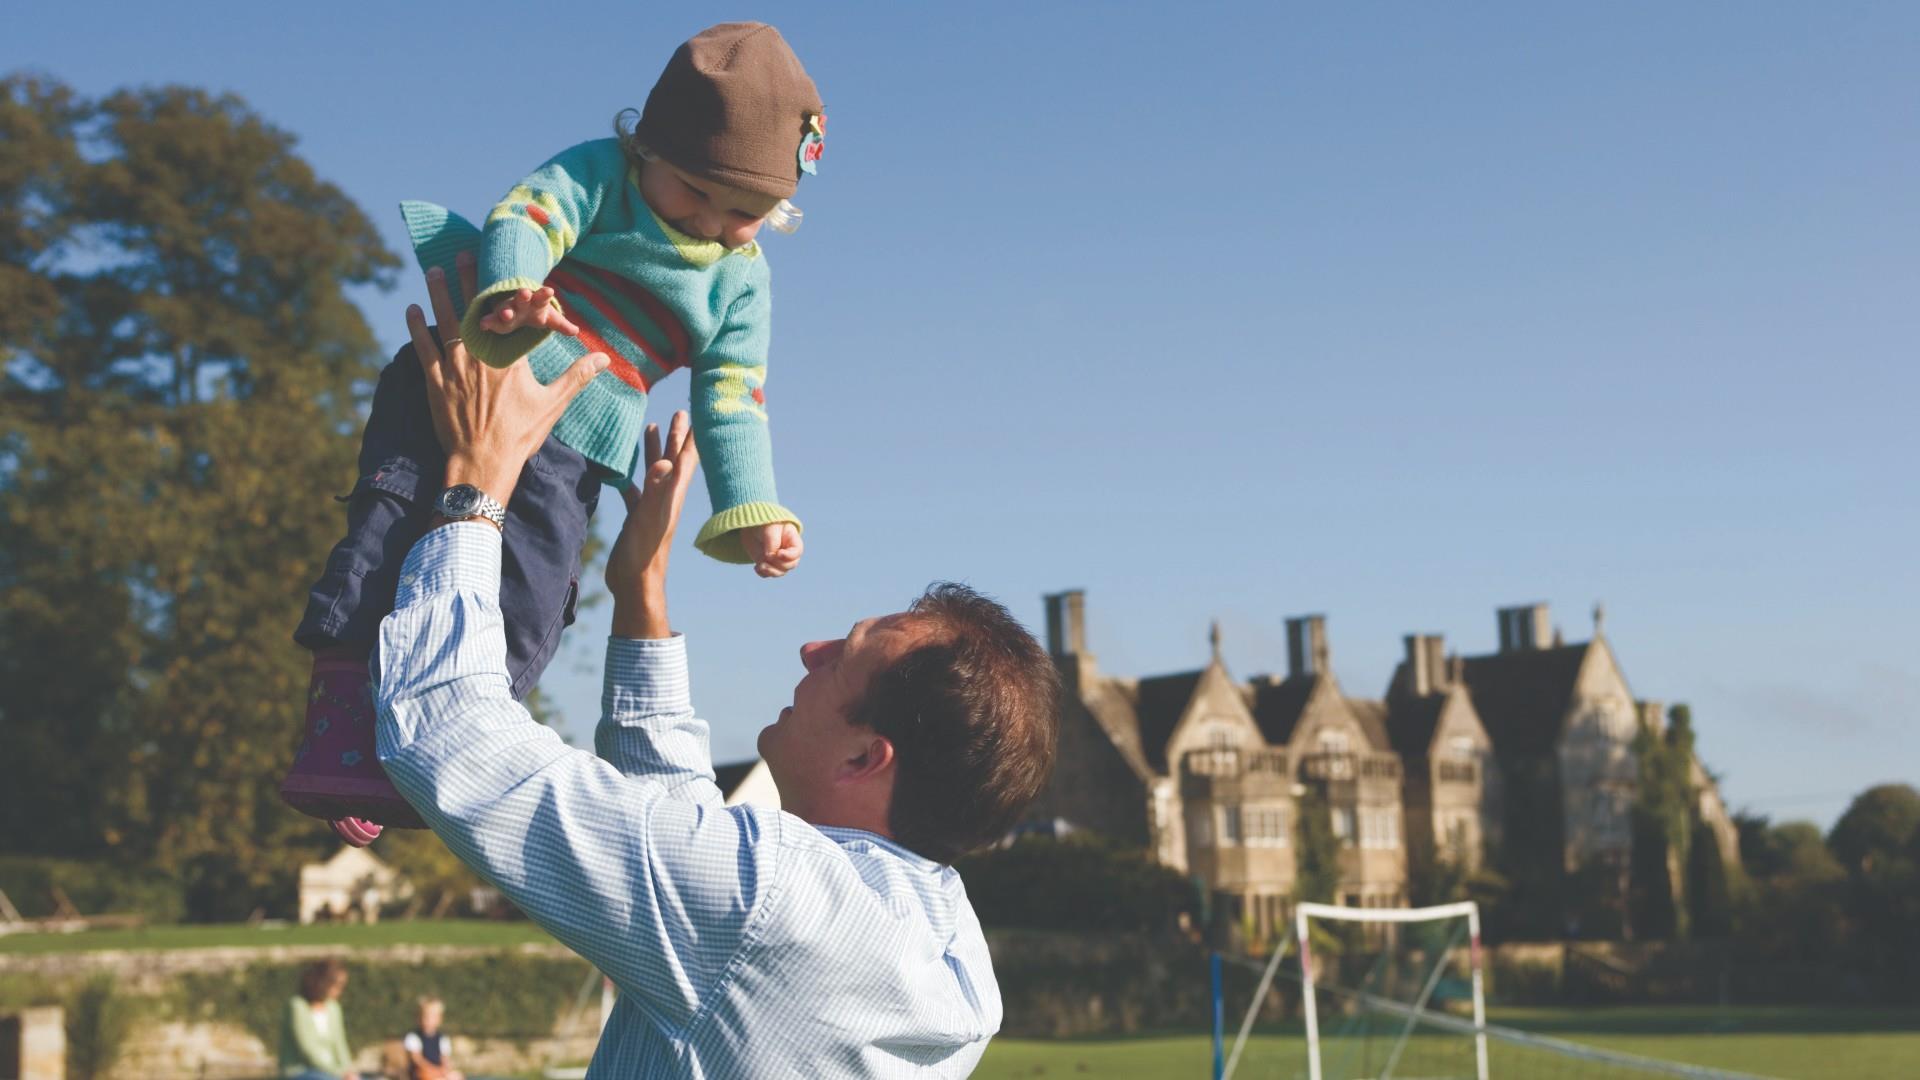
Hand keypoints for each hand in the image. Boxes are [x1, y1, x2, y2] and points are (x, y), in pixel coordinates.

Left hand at [408, 265, 607, 504]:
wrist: (482, 463)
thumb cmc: (519, 435)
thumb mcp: (552, 404)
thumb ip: (577, 376)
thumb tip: (604, 359)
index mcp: (510, 357)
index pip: (512, 315)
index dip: (514, 292)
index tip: (512, 271)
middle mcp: (480, 354)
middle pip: (473, 308)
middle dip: (468, 278)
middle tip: (463, 254)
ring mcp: (454, 366)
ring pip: (444, 320)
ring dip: (438, 293)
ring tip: (434, 270)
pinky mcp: (435, 381)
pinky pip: (422, 347)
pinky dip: (416, 327)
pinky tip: (411, 310)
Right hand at [478, 285, 580, 336]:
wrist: (516, 306)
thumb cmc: (535, 312)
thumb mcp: (549, 318)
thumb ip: (562, 324)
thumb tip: (576, 331)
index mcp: (536, 302)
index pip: (542, 297)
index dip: (545, 294)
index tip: (550, 290)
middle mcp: (520, 303)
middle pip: (522, 299)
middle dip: (523, 296)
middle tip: (525, 292)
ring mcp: (507, 310)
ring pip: (505, 309)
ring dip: (505, 311)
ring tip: (506, 314)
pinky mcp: (496, 320)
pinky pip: (491, 320)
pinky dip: (487, 322)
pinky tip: (483, 325)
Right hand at [607, 411, 699, 638]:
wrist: (635, 581)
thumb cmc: (645, 551)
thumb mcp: (651, 516)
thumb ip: (658, 488)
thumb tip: (666, 460)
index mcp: (674, 493)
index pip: (687, 457)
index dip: (692, 435)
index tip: (699, 411)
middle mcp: (667, 497)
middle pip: (675, 459)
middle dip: (678, 435)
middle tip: (682, 412)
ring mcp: (652, 507)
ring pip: (656, 471)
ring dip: (657, 450)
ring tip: (654, 426)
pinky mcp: (638, 517)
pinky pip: (636, 490)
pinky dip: (631, 476)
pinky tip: (622, 468)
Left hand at [740, 522, 802, 578]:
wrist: (752, 527)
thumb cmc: (765, 524)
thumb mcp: (770, 529)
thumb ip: (772, 542)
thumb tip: (770, 557)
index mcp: (793, 540)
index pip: (797, 552)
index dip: (790, 556)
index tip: (778, 553)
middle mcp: (788, 552)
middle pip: (790, 565)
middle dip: (779, 564)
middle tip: (766, 558)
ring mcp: (778, 560)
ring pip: (780, 572)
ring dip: (771, 571)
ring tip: (760, 566)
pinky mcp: (768, 564)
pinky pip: (769, 574)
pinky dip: (763, 573)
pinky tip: (756, 567)